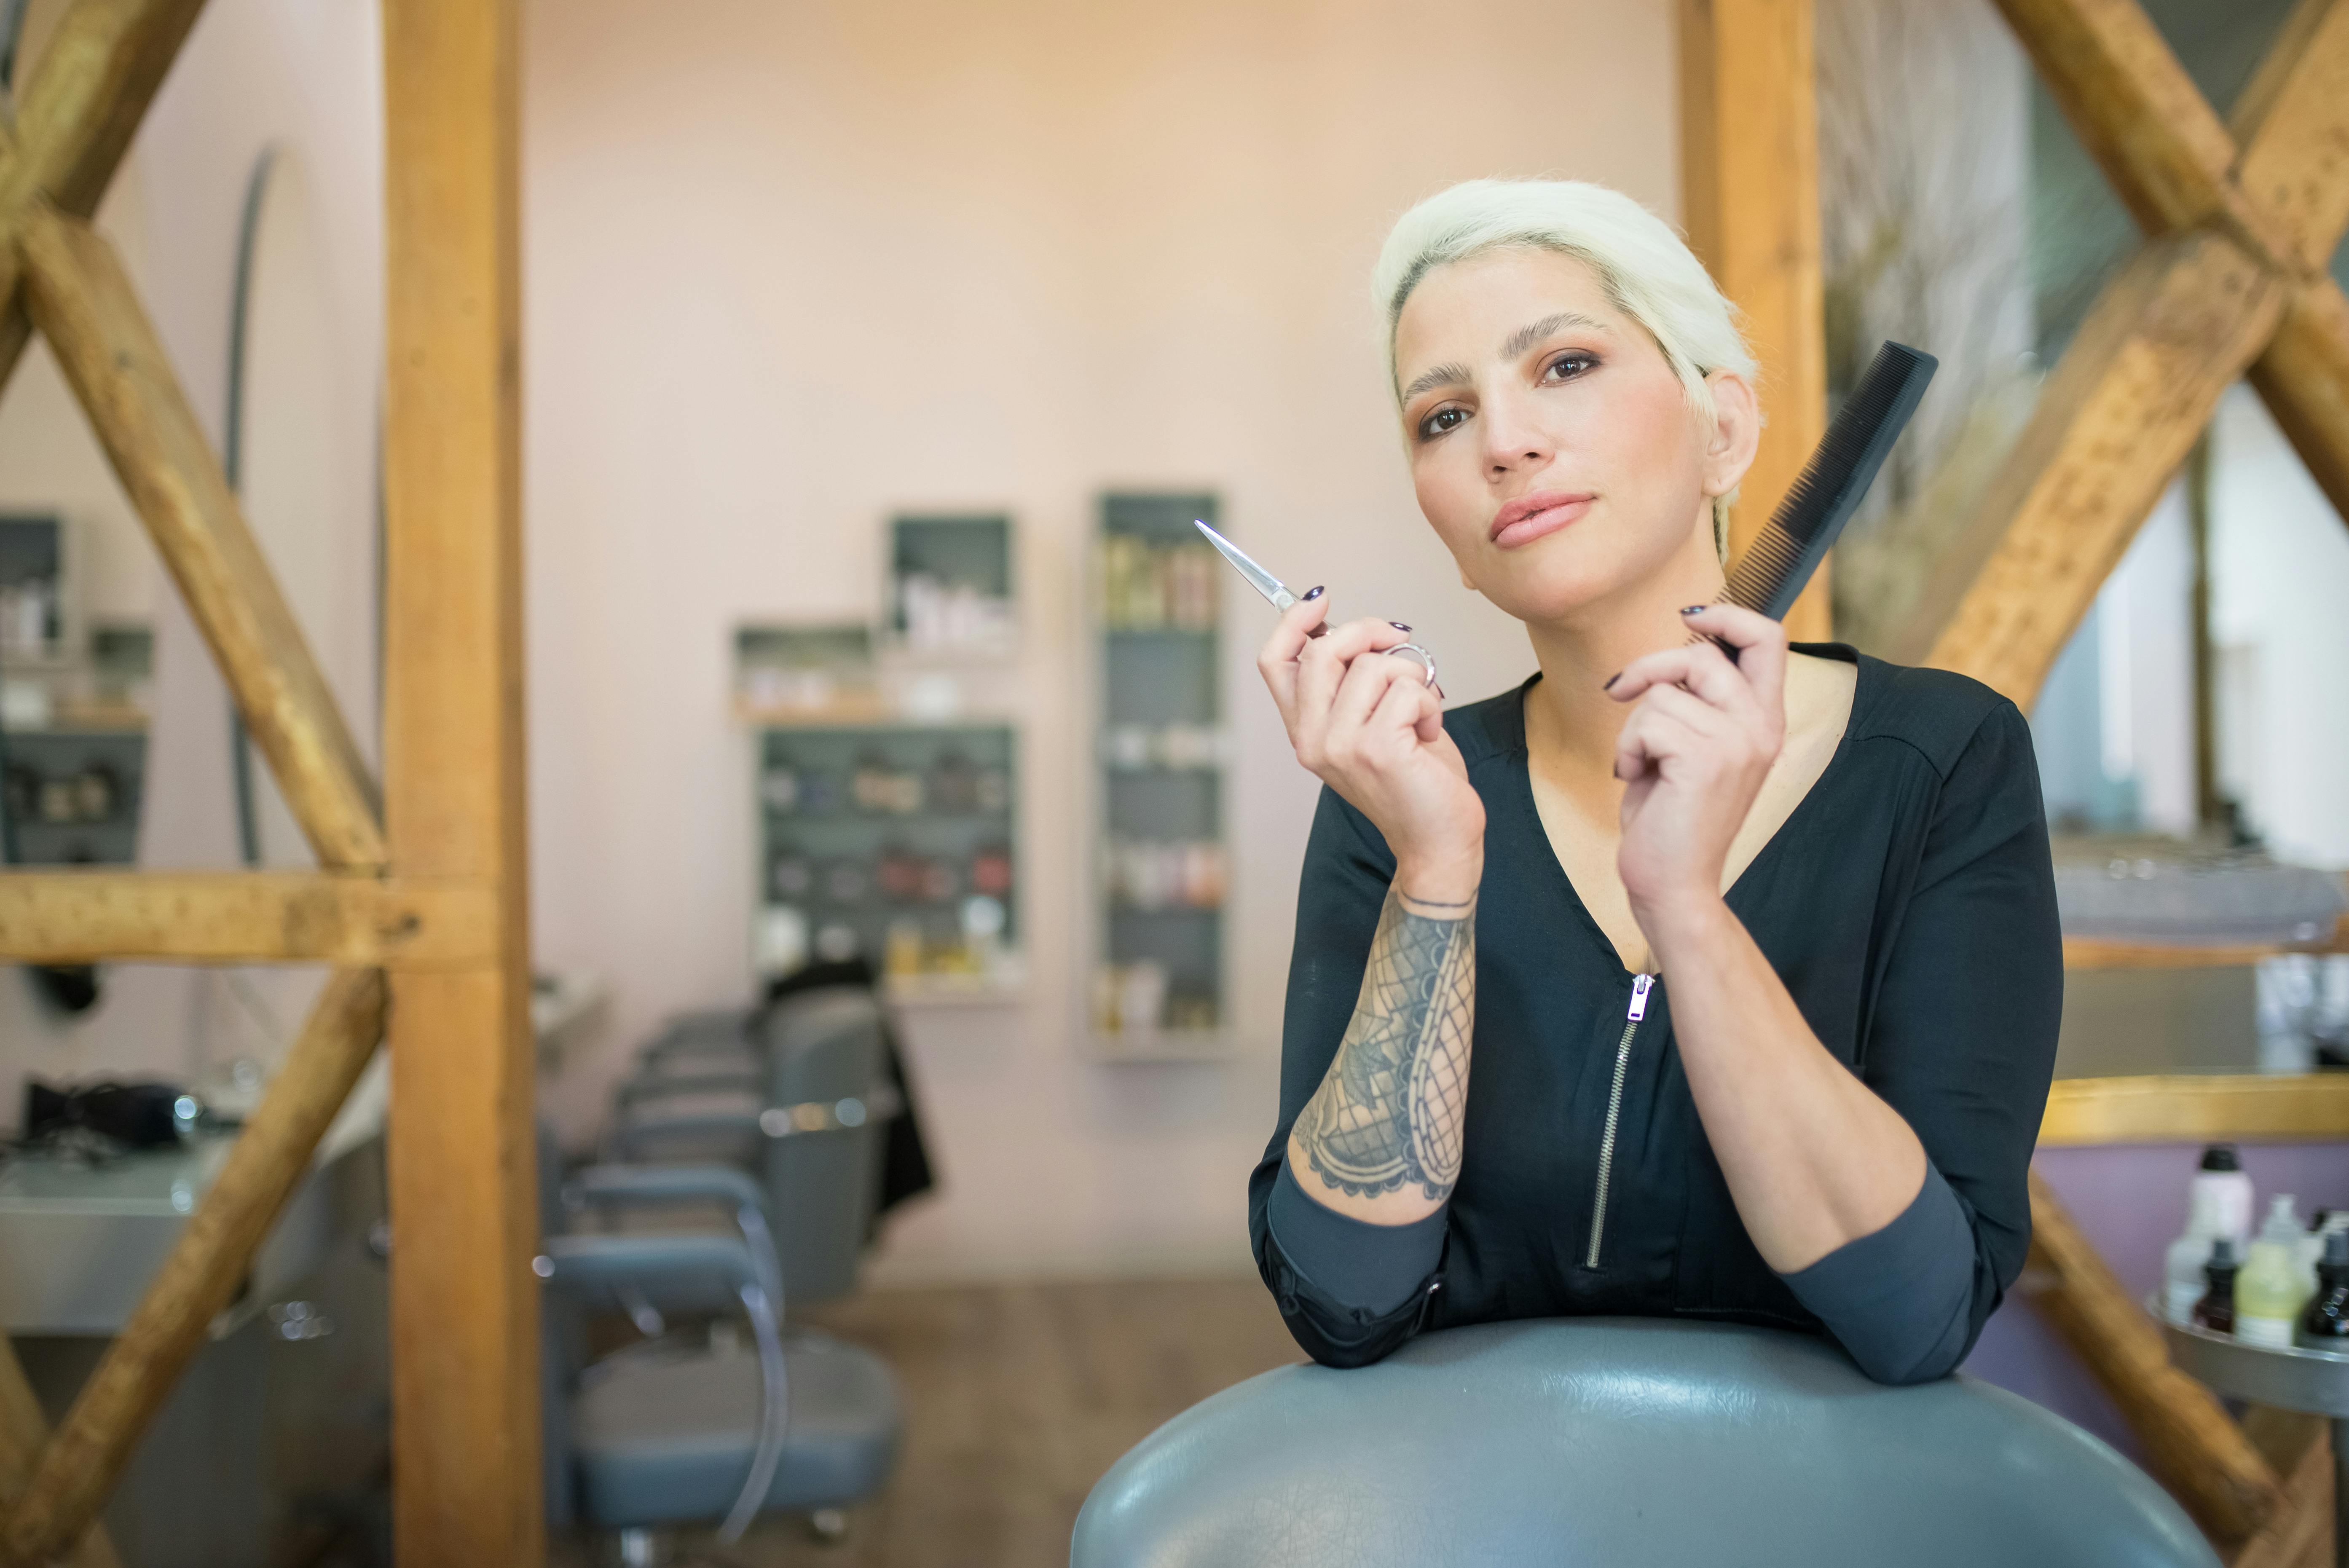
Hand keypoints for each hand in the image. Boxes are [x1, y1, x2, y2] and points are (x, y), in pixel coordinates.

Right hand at [1257, 594, 1483, 899]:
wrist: (1438, 842)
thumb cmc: (1415, 781)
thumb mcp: (1373, 723)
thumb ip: (1355, 683)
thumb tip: (1356, 627)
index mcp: (1304, 731)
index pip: (1275, 661)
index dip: (1294, 620)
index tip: (1322, 598)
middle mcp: (1312, 740)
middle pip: (1323, 651)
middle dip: (1369, 632)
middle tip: (1400, 644)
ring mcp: (1340, 746)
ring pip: (1373, 666)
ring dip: (1412, 677)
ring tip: (1421, 712)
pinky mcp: (1376, 750)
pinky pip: (1406, 689)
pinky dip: (1431, 701)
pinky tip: (1430, 732)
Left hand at [1605, 604, 1786, 921]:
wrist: (1674, 884)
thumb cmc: (1672, 816)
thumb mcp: (1691, 746)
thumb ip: (1695, 700)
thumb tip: (1676, 646)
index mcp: (1764, 720)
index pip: (1768, 639)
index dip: (1728, 614)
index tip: (1690, 616)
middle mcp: (1761, 727)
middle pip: (1703, 653)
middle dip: (1650, 667)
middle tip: (1621, 691)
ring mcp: (1737, 742)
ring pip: (1661, 694)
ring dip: (1633, 728)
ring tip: (1643, 766)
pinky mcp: (1706, 760)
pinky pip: (1646, 723)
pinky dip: (1628, 750)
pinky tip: (1637, 780)